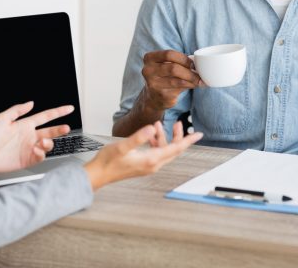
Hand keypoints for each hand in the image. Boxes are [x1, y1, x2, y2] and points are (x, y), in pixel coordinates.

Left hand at [0, 101, 73, 175]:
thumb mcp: (2, 118)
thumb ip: (17, 110)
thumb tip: (31, 103)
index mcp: (25, 124)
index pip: (46, 116)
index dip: (58, 112)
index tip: (69, 108)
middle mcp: (29, 136)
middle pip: (50, 131)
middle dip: (60, 129)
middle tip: (66, 128)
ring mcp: (29, 148)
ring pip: (47, 144)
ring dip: (49, 143)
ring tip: (42, 143)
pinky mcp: (27, 159)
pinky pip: (40, 156)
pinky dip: (41, 153)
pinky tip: (36, 150)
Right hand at [84, 121, 201, 190]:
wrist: (98, 175)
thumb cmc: (108, 161)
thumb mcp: (123, 146)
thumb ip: (138, 137)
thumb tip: (151, 129)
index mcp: (151, 160)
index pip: (175, 149)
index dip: (188, 140)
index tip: (199, 134)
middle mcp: (153, 165)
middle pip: (173, 150)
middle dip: (177, 136)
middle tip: (178, 122)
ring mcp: (148, 166)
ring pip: (164, 151)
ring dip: (164, 137)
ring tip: (157, 124)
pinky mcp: (143, 165)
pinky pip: (156, 153)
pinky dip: (156, 142)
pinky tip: (149, 134)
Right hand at [140, 50, 201, 111]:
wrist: (153, 97)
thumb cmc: (164, 76)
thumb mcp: (166, 65)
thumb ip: (177, 61)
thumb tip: (199, 64)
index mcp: (149, 58)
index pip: (169, 54)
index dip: (183, 58)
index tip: (192, 63)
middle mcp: (148, 71)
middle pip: (173, 68)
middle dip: (189, 70)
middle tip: (198, 73)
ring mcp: (153, 84)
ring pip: (178, 80)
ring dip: (192, 79)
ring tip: (198, 80)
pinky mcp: (161, 95)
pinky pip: (180, 89)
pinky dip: (190, 86)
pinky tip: (193, 85)